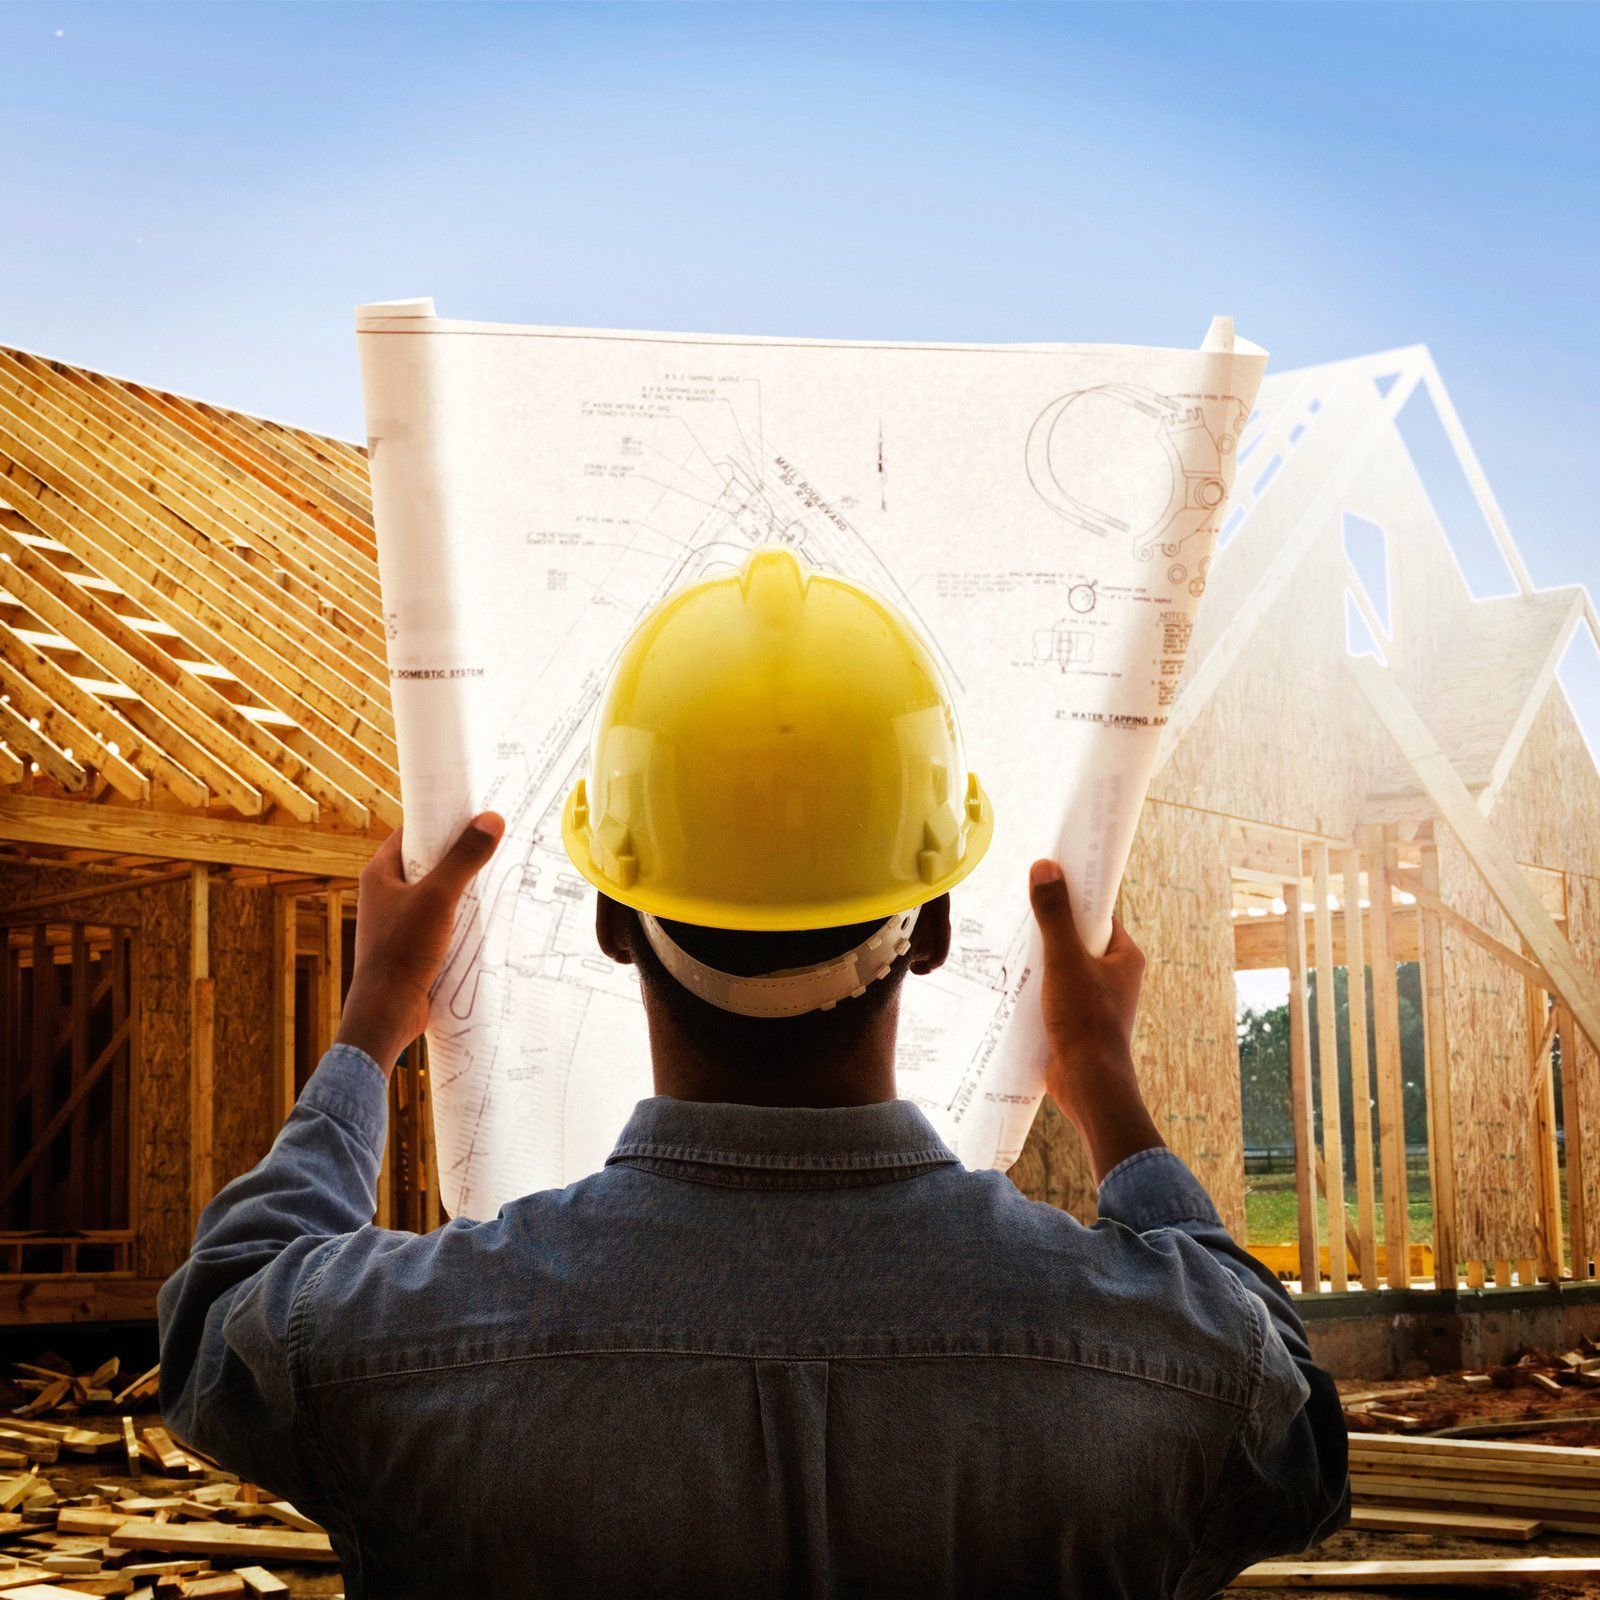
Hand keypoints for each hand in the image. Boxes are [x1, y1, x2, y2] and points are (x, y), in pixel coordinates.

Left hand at [335, 813, 504, 1071]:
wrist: (387, 1013)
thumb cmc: (403, 952)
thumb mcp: (439, 898)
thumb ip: (464, 859)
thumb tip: (492, 818)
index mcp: (379, 875)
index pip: (410, 834)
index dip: (439, 822)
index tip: (472, 814)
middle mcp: (385, 895)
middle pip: (426, 863)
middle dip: (458, 855)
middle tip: (493, 844)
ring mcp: (398, 922)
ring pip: (435, 894)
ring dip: (463, 888)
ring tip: (497, 878)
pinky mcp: (412, 946)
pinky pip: (440, 921)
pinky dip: (461, 916)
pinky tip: (486, 918)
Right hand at [1028, 859, 1162, 1182]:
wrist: (1088, 1085)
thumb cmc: (1085, 1021)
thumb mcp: (1064, 960)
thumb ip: (1054, 914)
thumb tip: (1045, 866)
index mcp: (1126, 957)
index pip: (1099, 915)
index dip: (1074, 900)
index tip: (1046, 888)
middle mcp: (1117, 976)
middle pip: (1079, 940)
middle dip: (1051, 931)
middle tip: (1022, 921)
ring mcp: (1098, 1000)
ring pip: (1066, 967)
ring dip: (1042, 961)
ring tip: (1014, 952)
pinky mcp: (1079, 1021)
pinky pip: (1058, 992)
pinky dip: (1039, 986)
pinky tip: (1015, 985)